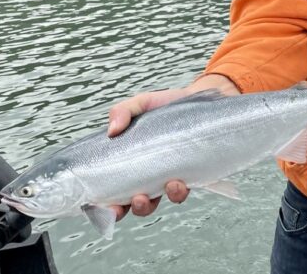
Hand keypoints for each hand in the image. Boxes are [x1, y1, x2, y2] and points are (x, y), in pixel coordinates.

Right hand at [106, 74, 239, 219]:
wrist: (201, 99)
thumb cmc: (167, 105)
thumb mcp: (142, 103)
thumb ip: (123, 111)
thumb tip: (112, 131)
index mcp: (130, 161)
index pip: (112, 189)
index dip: (106, 203)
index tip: (105, 206)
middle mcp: (147, 174)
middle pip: (133, 203)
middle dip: (130, 208)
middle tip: (133, 200)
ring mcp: (167, 177)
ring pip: (156, 202)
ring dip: (150, 205)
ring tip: (151, 193)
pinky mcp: (188, 176)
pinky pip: (181, 192)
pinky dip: (177, 193)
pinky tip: (177, 183)